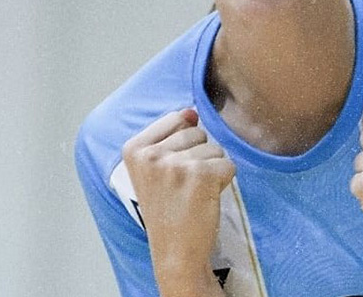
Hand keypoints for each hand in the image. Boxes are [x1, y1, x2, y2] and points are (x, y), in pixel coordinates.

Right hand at [122, 108, 234, 295]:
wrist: (174, 252)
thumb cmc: (167, 210)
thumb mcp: (154, 170)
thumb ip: (170, 135)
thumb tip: (192, 112)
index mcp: (134, 148)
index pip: (177, 119)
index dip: (182, 145)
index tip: (171, 173)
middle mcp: (151, 154)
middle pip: (197, 132)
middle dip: (198, 157)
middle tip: (183, 186)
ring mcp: (176, 164)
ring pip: (215, 148)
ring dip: (212, 170)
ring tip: (194, 193)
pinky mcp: (201, 175)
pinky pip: (229, 164)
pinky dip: (225, 181)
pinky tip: (206, 199)